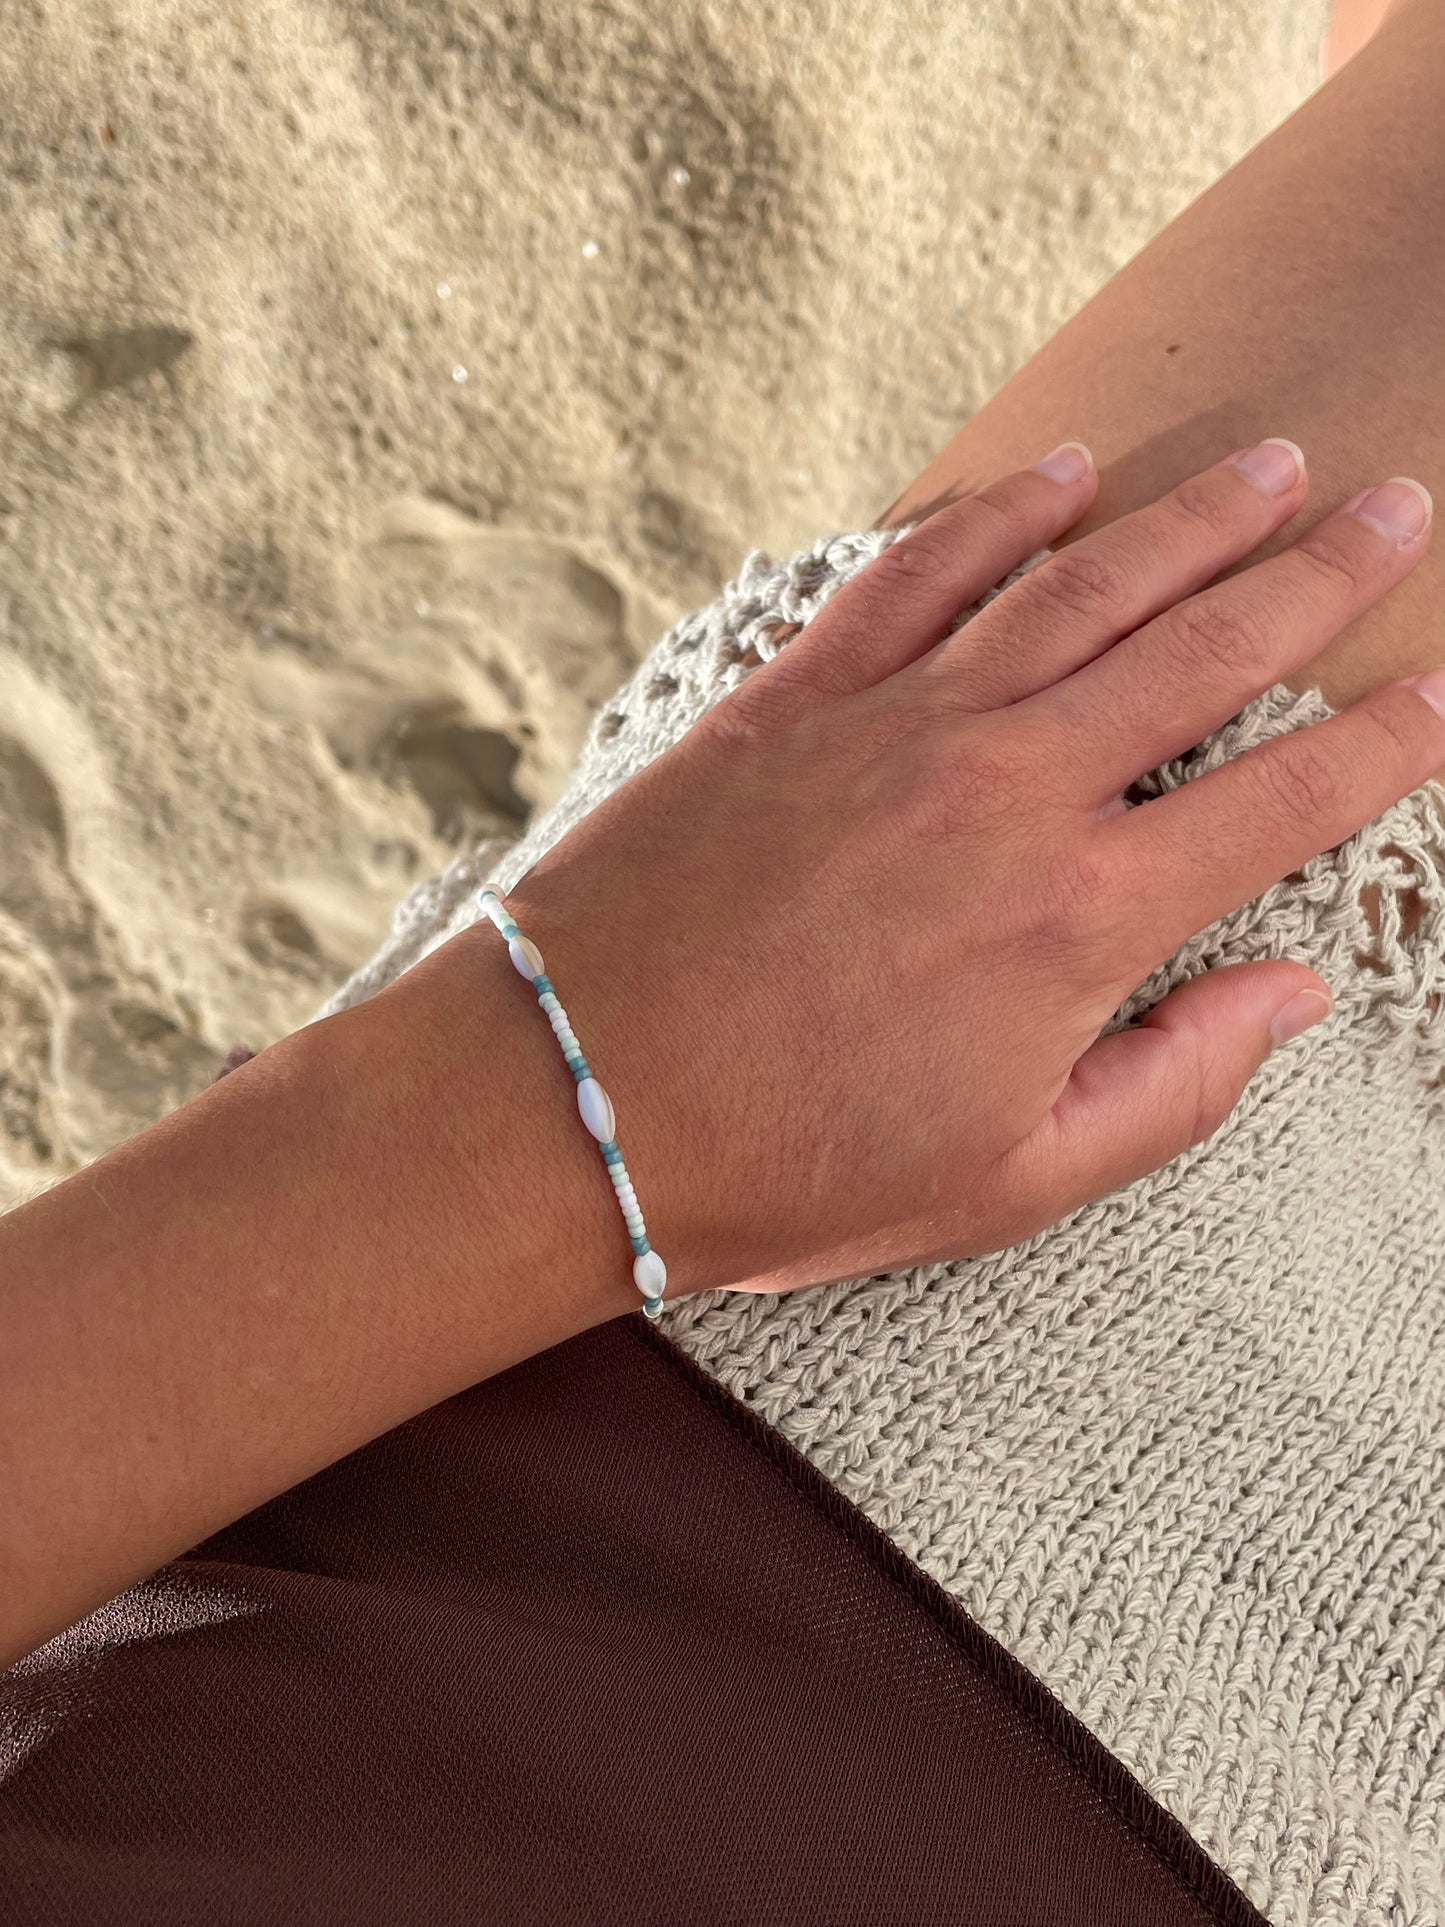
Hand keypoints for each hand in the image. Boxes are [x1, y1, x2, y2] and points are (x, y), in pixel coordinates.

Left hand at [432, 438, 1439, 1297]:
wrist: (577, 1097)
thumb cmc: (788, 1161)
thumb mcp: (1008, 1181)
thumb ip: (1172, 1085)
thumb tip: (1293, 996)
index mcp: (1080, 919)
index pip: (1282, 803)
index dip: (1384, 745)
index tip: (1439, 694)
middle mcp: (1009, 789)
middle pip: (1204, 651)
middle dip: (1315, 577)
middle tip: (1392, 508)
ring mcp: (900, 723)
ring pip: (1082, 586)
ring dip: (1189, 521)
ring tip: (1270, 467)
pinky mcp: (796, 693)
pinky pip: (920, 573)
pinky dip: (1000, 516)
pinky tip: (1062, 477)